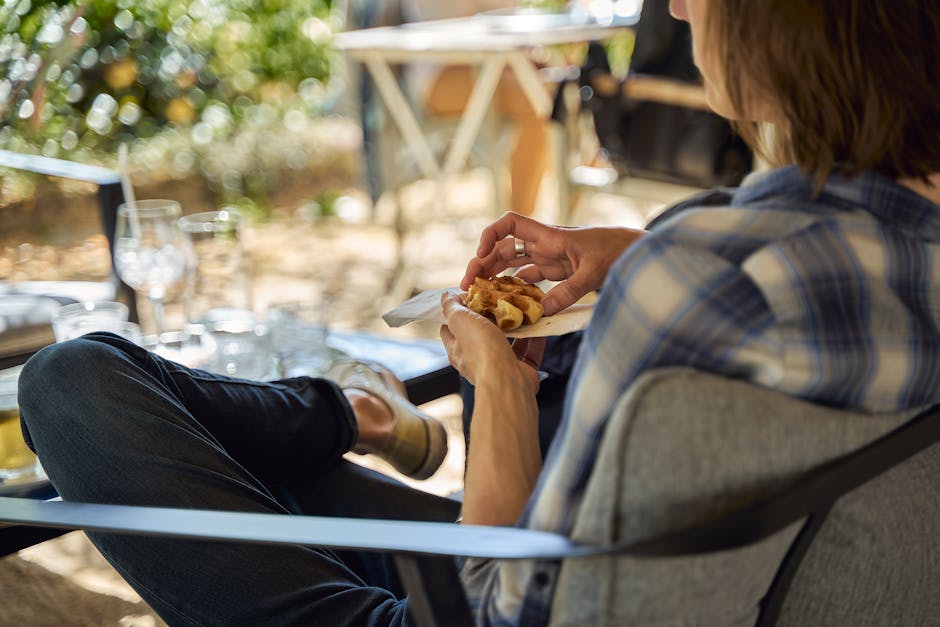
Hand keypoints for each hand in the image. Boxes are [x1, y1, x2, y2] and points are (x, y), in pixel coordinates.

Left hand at [439, 293, 544, 393]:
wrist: (507, 380)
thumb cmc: (481, 351)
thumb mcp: (460, 320)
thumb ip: (451, 307)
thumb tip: (446, 297)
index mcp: (457, 349)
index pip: (451, 329)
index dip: (456, 313)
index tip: (468, 298)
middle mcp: (477, 360)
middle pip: (482, 334)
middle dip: (492, 318)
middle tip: (501, 301)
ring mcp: (499, 366)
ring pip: (508, 343)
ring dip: (516, 328)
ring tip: (522, 311)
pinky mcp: (520, 371)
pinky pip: (529, 353)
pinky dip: (535, 340)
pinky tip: (538, 326)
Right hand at [460, 212, 644, 314]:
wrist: (638, 251)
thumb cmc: (619, 251)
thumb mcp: (595, 272)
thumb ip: (569, 291)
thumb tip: (541, 312)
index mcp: (549, 236)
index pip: (510, 224)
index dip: (490, 235)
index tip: (481, 256)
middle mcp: (545, 245)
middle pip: (503, 248)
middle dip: (483, 263)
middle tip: (469, 286)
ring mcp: (550, 259)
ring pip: (512, 264)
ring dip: (494, 276)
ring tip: (479, 295)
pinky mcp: (558, 272)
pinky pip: (529, 279)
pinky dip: (515, 288)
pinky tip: (505, 302)